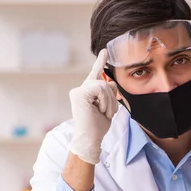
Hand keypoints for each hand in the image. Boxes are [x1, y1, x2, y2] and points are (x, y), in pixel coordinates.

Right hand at [68, 48, 120, 164]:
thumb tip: (110, 81)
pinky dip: (105, 101)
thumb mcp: (108, 107)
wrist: (90, 139)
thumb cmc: (98, 127)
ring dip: (109, 101)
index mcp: (87, 93)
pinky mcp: (79, 93)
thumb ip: (109, 94)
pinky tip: (100, 110)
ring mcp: (78, 91)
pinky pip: (100, 88)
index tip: (105, 51)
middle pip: (105, 82)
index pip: (95, 75)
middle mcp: (80, 90)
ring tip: (104, 113)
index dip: (100, 62)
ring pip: (103, 85)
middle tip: (107, 112)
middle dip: (112, 98)